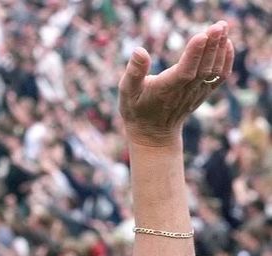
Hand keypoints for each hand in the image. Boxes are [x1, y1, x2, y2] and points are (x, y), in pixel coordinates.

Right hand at [119, 21, 232, 147]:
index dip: (194, 54)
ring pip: (214, 69)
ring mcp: (197, 92)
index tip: (202, 35)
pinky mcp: (204, 91)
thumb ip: (134, 72)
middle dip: (213, 45)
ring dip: (221, 48)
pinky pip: (220, 76)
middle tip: (219, 25)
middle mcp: (185, 90)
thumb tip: (139, 50)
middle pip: (204, 66)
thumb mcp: (127, 92)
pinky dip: (227, 60)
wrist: (154, 132)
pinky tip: (227, 44)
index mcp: (166, 89)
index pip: (184, 71)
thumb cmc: (137, 109)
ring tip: (223, 27)